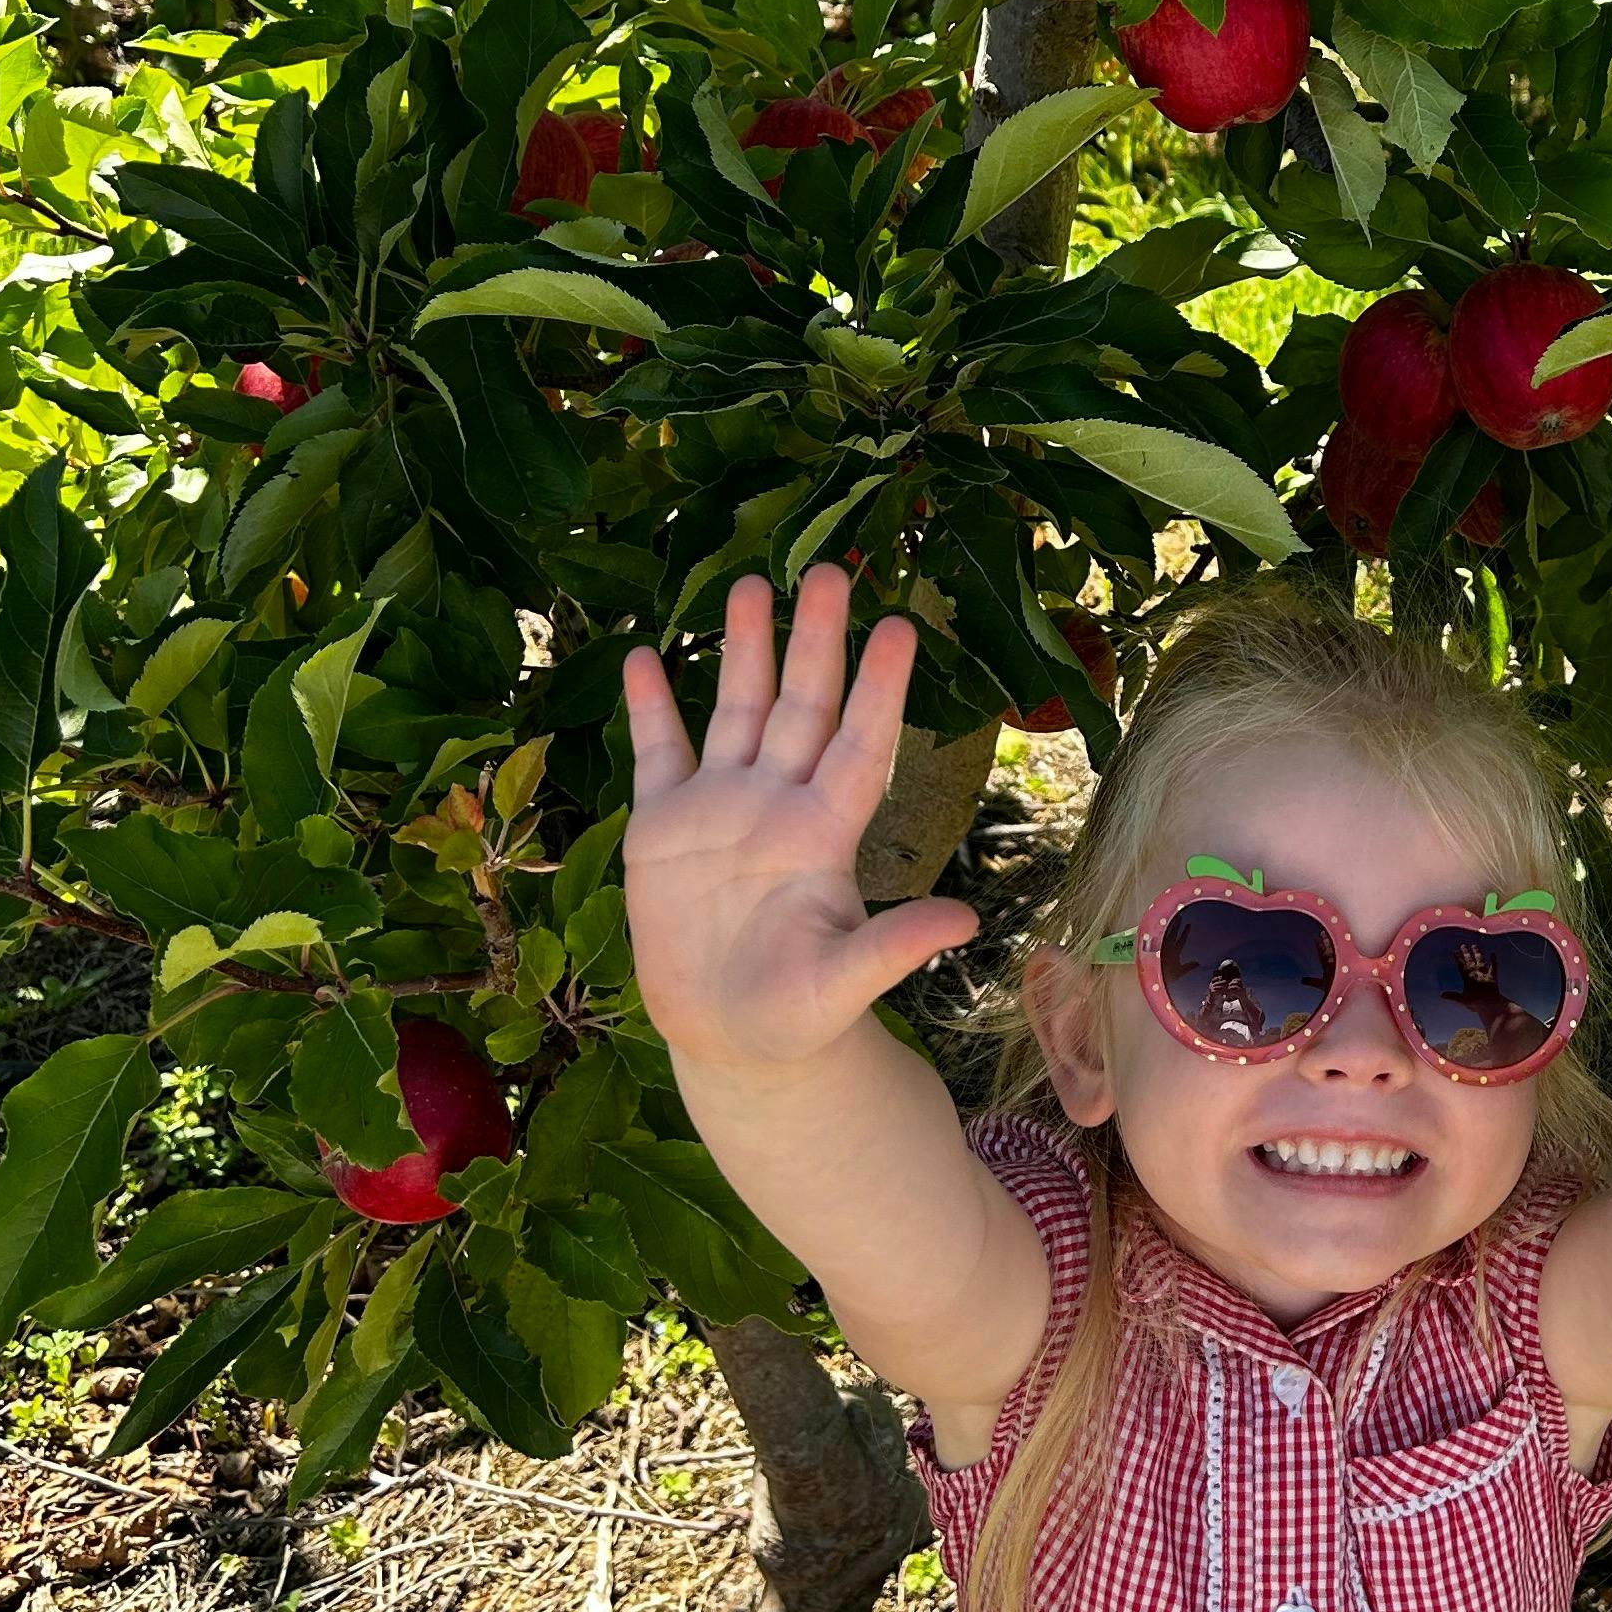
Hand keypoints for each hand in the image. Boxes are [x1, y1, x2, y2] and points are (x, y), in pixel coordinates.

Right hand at [621, 566, 972, 1075]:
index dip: (880, 688)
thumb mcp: (843, 986)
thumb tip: (966, 923)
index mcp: (826, 834)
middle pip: (802, 705)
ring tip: (751, 582)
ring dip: (743, 649)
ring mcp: (720, 809)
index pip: (861, 744)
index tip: (900, 626)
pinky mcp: (662, 829)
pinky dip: (650, 708)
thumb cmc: (798, 1017)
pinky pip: (657, 753)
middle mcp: (778, 804)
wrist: (729, 1042)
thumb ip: (894, 949)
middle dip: (814, 639)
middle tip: (830, 569)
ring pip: (736, 710)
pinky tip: (645, 656)